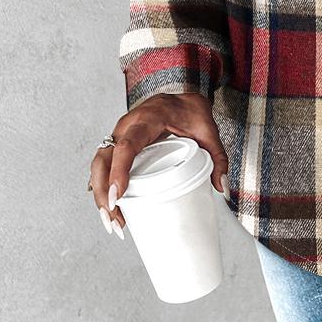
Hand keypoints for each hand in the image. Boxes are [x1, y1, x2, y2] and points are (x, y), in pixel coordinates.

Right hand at [88, 92, 229, 236]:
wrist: (183, 98)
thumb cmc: (192, 112)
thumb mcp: (209, 131)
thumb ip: (218, 158)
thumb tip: (222, 188)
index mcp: (147, 119)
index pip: (127, 145)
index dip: (119, 171)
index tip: (118, 196)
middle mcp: (127, 125)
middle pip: (104, 159)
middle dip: (104, 192)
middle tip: (114, 219)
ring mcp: (119, 133)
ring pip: (99, 163)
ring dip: (100, 194)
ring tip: (113, 222)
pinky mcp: (118, 142)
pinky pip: (104, 164)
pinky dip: (103, 187)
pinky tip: (110, 210)